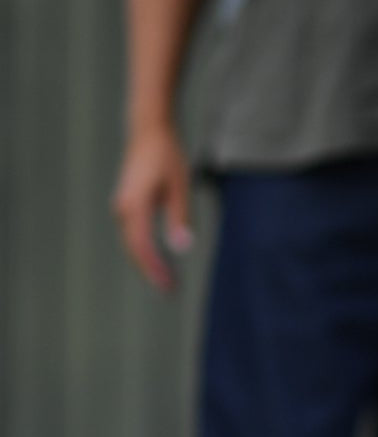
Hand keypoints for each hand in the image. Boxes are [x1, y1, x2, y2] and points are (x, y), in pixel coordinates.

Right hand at [111, 122, 193, 291]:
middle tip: (170, 291)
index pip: (142, 246)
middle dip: (151, 272)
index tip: (169, 285)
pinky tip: (160, 261)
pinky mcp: (127, 206)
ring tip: (167, 281)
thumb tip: (181, 248)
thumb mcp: (180, 187)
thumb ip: (179, 218)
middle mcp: (123, 208)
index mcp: (135, 205)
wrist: (148, 130)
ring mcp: (122, 207)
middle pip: (135, 249)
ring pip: (132, 244)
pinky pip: (134, 235)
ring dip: (148, 264)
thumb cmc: (167, 156)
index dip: (155, 269)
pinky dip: (145, 251)